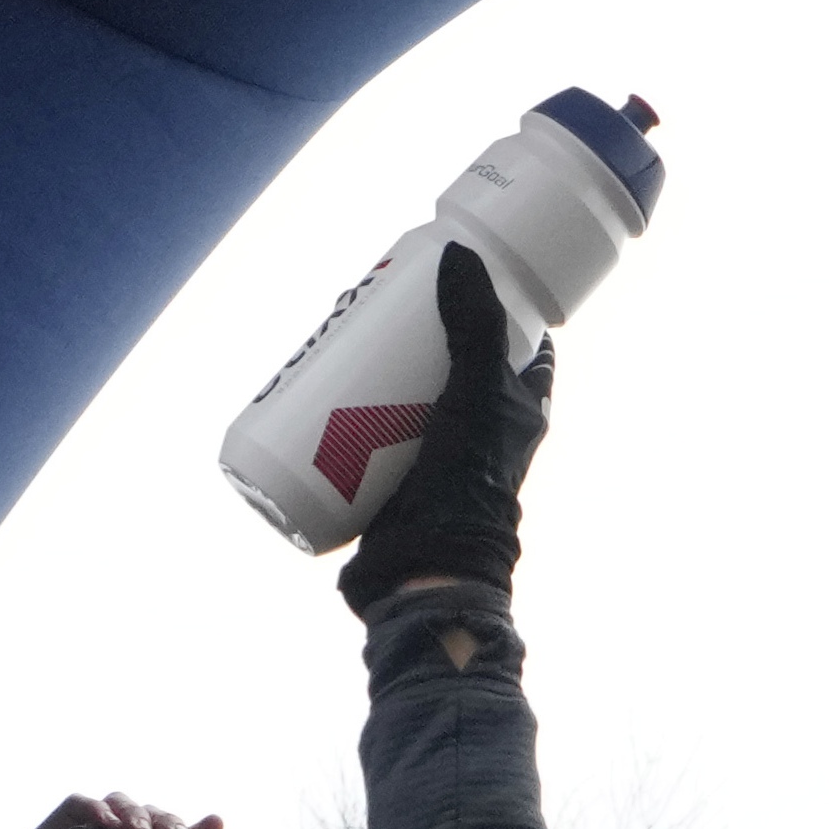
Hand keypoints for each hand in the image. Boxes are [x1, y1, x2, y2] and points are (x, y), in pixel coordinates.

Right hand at [341, 241, 550, 621]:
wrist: (426, 572)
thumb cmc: (467, 485)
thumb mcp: (474, 393)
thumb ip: (474, 326)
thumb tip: (459, 256)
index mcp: (514, 409)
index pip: (508, 339)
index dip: (482, 301)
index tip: (447, 271)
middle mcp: (477, 429)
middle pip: (442, 357)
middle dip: (409, 325)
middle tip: (372, 294)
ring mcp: (432, 454)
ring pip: (401, 389)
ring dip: (371, 359)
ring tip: (337, 327)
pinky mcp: (390, 477)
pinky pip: (365, 427)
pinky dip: (341, 403)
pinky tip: (313, 378)